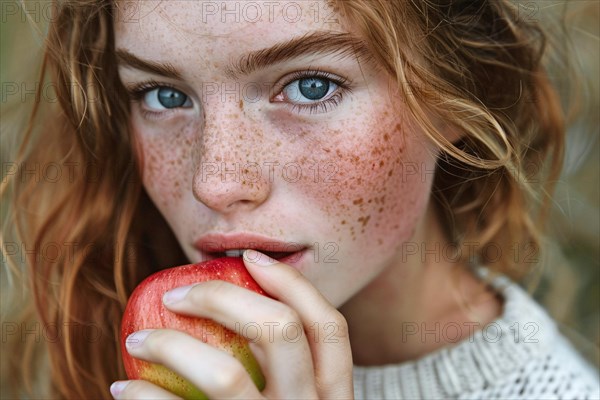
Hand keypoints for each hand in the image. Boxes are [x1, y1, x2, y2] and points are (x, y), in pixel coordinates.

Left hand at [110, 250, 353, 398]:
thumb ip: (290, 375)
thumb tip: (238, 310)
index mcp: (334, 397)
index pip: (330, 326)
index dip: (292, 283)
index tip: (249, 257)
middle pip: (280, 330)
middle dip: (223, 297)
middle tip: (177, 293)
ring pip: (228, 372)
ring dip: (172, 345)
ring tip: (139, 339)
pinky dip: (145, 398)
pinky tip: (125, 388)